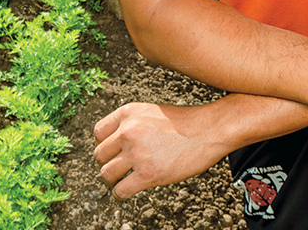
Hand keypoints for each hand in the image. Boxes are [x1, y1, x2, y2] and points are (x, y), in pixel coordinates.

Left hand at [93, 102, 233, 198]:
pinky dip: (121, 194)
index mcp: (128, 113)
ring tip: (122, 181)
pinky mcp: (147, 173)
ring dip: (113, 180)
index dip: (103, 144)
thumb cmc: (185, 123)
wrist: (209, 130)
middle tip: (118, 169)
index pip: (98, 132)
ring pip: (106, 174)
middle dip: (107, 163)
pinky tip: (128, 191)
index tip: (112, 152)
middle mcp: (128, 131)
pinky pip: (120, 190)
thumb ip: (132, 124)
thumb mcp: (152, 112)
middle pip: (99, 154)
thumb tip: (116, 143)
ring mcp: (136, 153)